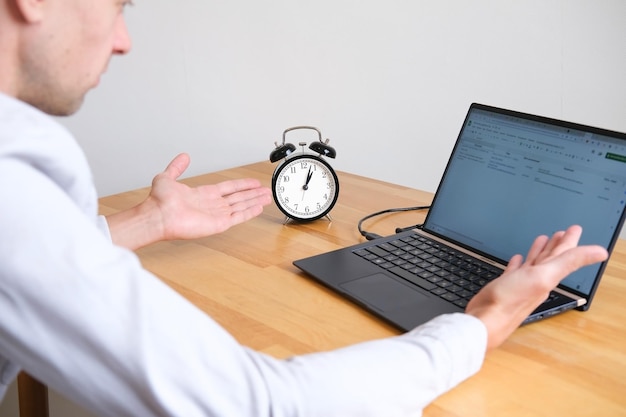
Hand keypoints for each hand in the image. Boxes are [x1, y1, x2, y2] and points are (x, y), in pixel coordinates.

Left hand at [107, 153, 271, 249]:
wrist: (158, 215)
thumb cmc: (159, 201)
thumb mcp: (167, 177)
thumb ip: (176, 167)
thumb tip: (183, 156)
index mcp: (203, 194)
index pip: (228, 188)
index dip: (241, 184)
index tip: (252, 182)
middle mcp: (211, 205)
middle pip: (238, 198)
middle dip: (252, 194)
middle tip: (265, 190)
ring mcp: (215, 215)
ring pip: (241, 206)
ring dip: (254, 202)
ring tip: (267, 198)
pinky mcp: (217, 224)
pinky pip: (237, 217)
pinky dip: (249, 212)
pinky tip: (258, 208)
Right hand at [466, 225, 607, 350]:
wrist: (486, 320)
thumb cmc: (511, 300)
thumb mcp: (544, 276)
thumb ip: (570, 262)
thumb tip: (601, 252)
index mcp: (547, 276)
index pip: (563, 255)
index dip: (569, 241)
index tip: (574, 229)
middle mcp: (536, 279)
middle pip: (549, 258)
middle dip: (557, 244)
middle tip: (562, 232)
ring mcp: (520, 283)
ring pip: (533, 263)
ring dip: (539, 251)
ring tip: (542, 239)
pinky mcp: (505, 286)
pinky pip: (515, 272)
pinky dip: (517, 264)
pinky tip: (516, 259)